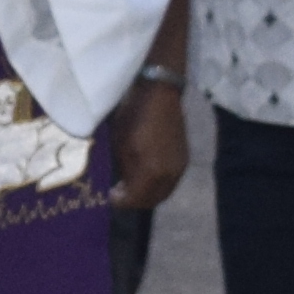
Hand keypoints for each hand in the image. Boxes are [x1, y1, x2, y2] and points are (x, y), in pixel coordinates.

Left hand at [109, 77, 190, 212]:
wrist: (160, 92)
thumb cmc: (134, 115)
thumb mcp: (121, 144)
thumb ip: (124, 170)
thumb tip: (122, 185)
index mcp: (152, 171)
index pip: (135, 199)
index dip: (120, 201)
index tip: (109, 196)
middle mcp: (170, 174)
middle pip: (151, 200)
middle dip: (135, 201)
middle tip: (119, 194)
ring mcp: (180, 167)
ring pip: (163, 193)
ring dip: (147, 194)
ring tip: (131, 186)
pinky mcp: (184, 160)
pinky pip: (170, 182)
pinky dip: (158, 185)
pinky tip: (146, 176)